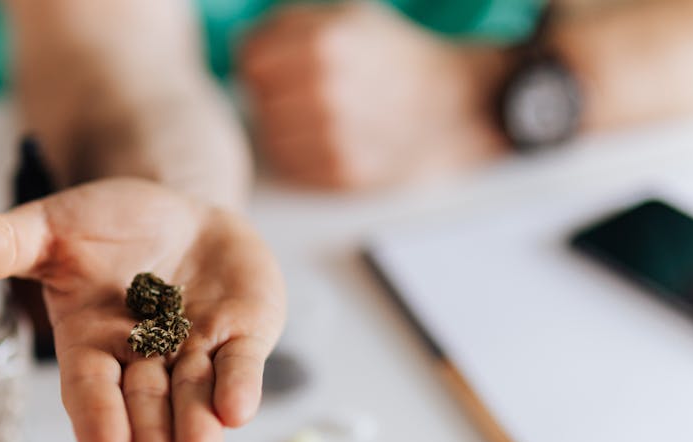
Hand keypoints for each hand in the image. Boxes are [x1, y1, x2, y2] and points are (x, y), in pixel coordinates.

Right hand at [0, 178, 285, 441]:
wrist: (178, 215)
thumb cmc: (109, 230)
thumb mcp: (56, 228)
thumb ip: (13, 242)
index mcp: (93, 344)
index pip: (92, 389)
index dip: (99, 422)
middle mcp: (146, 358)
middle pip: (148, 408)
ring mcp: (197, 348)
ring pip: (196, 396)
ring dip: (197, 431)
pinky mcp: (241, 333)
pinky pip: (240, 361)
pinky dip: (239, 384)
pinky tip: (238, 410)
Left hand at [240, 2, 506, 188]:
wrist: (450, 107)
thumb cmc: (390, 58)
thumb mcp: (347, 16)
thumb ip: (289, 23)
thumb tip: (242, 47)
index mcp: (325, 42)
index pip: (250, 57)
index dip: (261, 59)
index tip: (279, 64)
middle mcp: (326, 90)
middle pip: (258, 97)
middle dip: (273, 93)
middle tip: (302, 92)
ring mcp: (333, 136)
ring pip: (270, 135)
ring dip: (284, 126)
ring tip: (316, 116)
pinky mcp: (341, 174)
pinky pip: (292, 165)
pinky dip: (301, 154)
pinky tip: (328, 138)